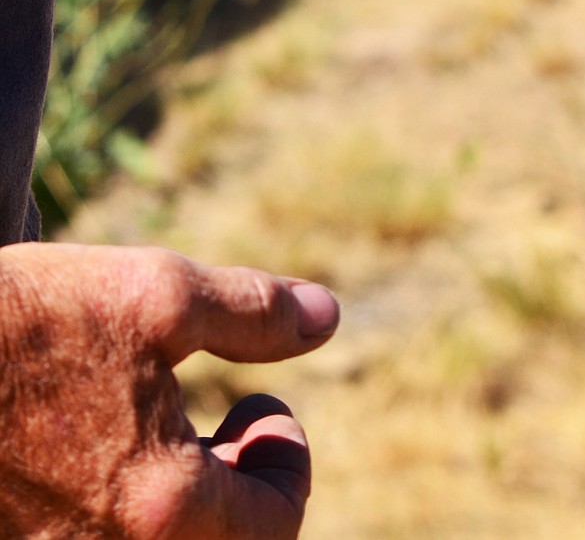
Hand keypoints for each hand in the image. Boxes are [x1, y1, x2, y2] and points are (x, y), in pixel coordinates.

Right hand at [0, 243, 338, 538]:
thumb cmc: (26, 324)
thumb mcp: (154, 295)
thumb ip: (250, 312)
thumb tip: (328, 316)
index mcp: (165, 513)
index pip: (273, 524)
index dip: (284, 459)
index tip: (261, 408)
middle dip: (235, 490)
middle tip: (224, 430)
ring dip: (174, 505)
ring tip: (159, 435)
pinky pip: (91, 539)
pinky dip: (116, 513)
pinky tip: (92, 452)